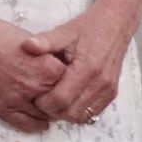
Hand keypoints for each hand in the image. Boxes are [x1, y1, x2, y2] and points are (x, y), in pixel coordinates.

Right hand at [0, 13, 68, 133]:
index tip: (70, 81)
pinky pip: (26, 124)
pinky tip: (42, 123)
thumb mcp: (32, 41)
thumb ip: (47, 56)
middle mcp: (37, 88)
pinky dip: (36, 125)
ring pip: (46, 115)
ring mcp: (20, 100)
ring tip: (53, 110)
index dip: (72, 81)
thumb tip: (57, 66)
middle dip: (64, 99)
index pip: (72, 82)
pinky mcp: (3, 107)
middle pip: (62, 101)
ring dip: (51, 113)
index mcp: (48, 69)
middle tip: (64, 96)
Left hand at [24, 0, 141, 124]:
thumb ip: (45, 41)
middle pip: (71, 112)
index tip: (34, 96)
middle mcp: (100, 83)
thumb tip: (26, 45)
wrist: (115, 25)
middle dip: (53, 110)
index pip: (62, 99)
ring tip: (53, 100)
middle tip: (41, 100)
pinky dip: (78, 110)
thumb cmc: (87, 28)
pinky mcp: (112, 92)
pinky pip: (93, 112)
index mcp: (87, 69)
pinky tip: (68, 99)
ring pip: (82, 116)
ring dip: (65, 113)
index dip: (45, 103)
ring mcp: (109, 89)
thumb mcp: (64, 31)